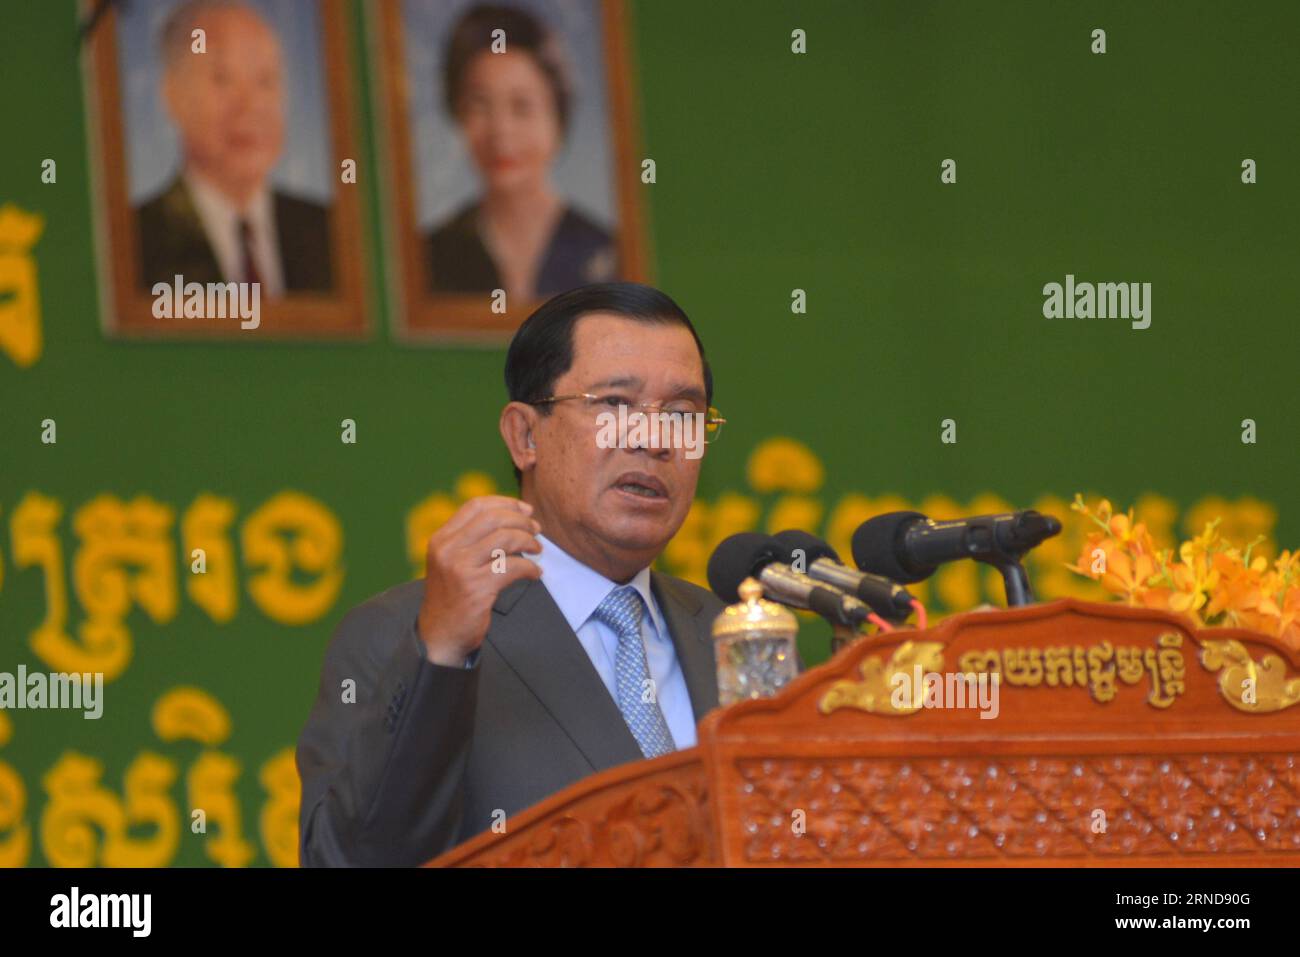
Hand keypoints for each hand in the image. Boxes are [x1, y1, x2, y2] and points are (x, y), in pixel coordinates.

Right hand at [416, 496, 541, 665]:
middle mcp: (447, 549)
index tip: (525, 510)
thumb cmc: (453, 596)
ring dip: (528, 542)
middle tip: (536, 531)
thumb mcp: (452, 561)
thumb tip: (514, 517)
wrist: (440, 635)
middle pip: (493, 518)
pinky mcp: (476, 588)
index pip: (476, 506)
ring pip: (505, 539)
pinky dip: (530, 567)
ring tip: (537, 551)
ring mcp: (460, 568)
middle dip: (522, 521)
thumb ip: (472, 539)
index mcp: (441, 539)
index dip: (505, 503)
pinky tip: (535, 573)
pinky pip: (513, 567)